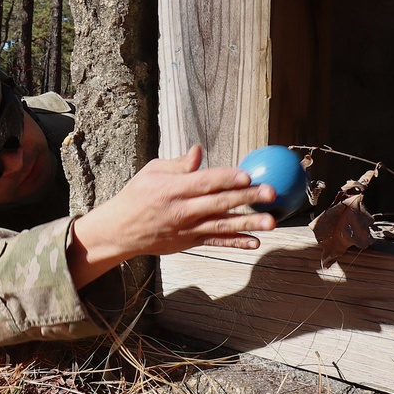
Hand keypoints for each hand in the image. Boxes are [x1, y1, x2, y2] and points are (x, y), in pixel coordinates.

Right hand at [67, 144, 276, 287]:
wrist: (121, 230)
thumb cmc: (138, 195)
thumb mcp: (152, 172)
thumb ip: (179, 164)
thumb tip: (199, 150)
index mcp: (173, 189)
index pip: (204, 182)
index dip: (227, 178)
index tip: (248, 174)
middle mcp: (182, 210)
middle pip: (219, 203)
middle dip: (247, 198)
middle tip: (270, 193)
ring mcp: (188, 229)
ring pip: (222, 226)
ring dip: (248, 223)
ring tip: (272, 221)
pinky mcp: (190, 242)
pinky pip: (216, 242)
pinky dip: (235, 242)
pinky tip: (255, 242)